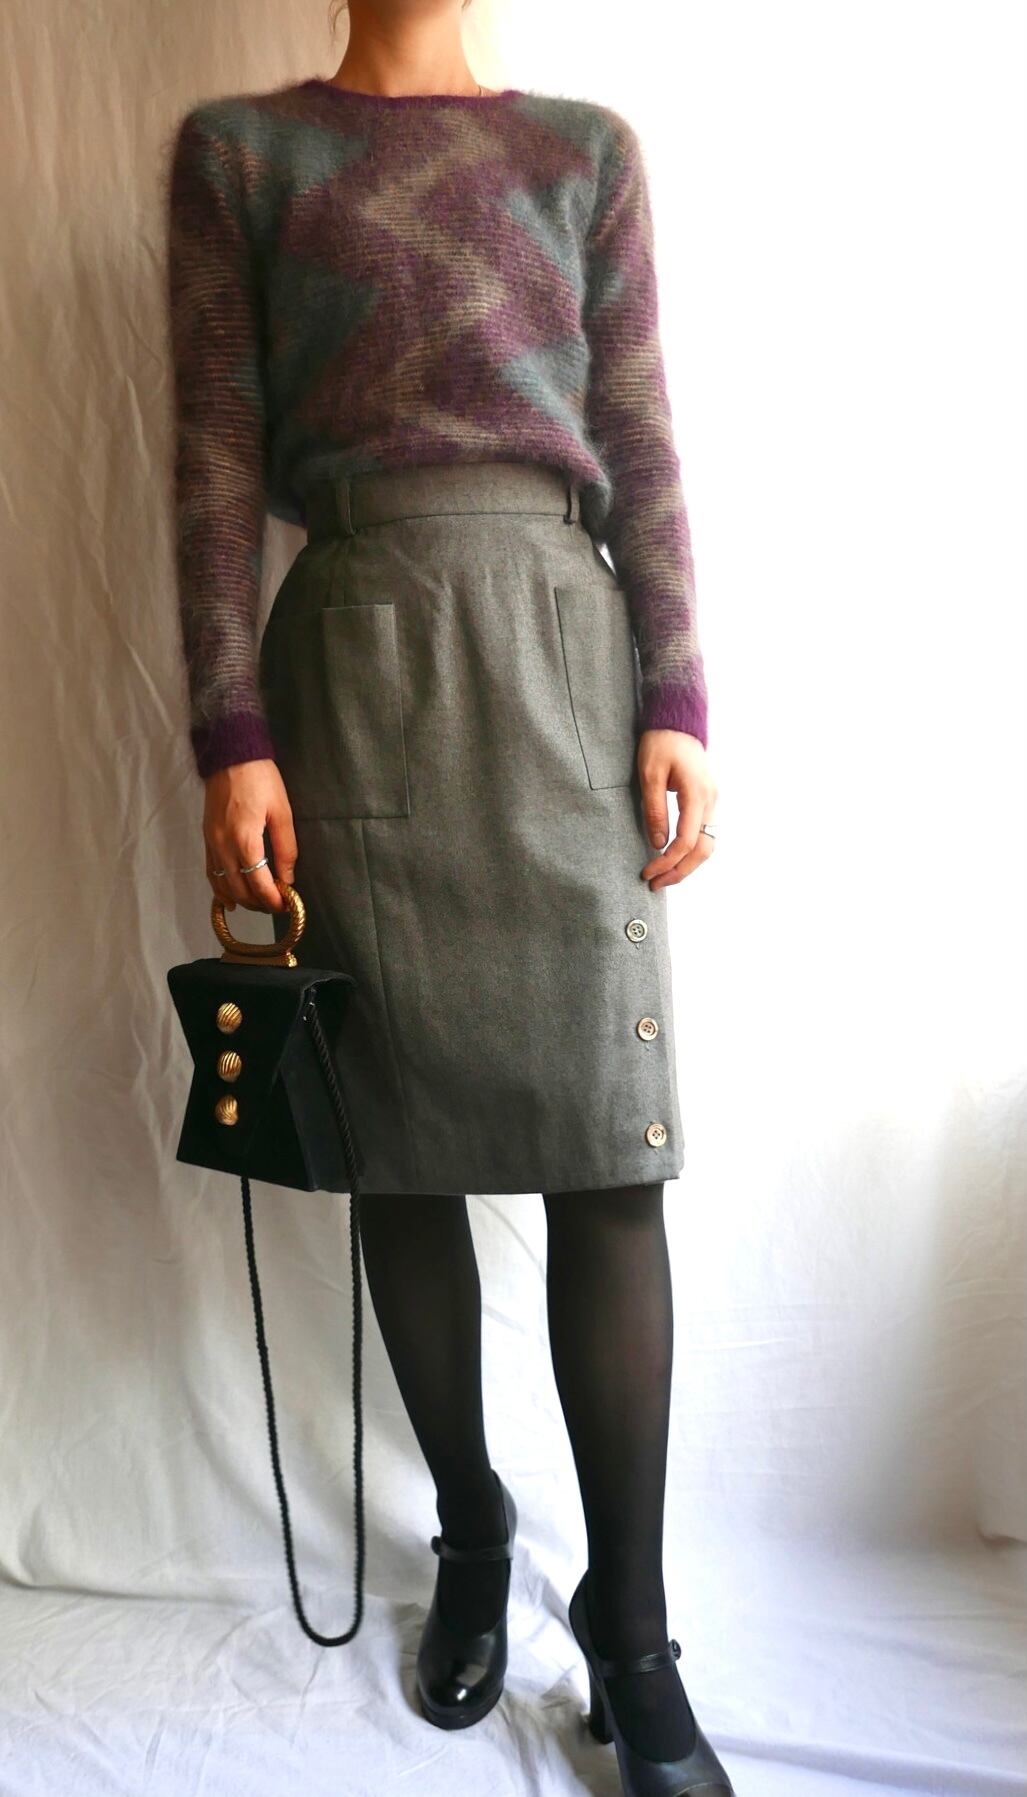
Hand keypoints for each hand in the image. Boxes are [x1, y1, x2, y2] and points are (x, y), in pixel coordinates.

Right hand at [202, 759, 297, 912]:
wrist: (230, 756)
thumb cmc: (260, 779)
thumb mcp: (282, 812)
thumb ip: (286, 849)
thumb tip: (287, 879)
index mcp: (244, 840)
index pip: (258, 884)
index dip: (273, 900)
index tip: (287, 905)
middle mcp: (223, 846)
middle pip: (239, 890)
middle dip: (259, 903)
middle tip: (277, 905)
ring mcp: (211, 843)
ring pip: (223, 885)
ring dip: (241, 899)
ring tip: (260, 903)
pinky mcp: (206, 838)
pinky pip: (211, 872)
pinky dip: (221, 889)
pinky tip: (231, 900)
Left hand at [637, 729, 716, 889]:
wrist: (677, 723)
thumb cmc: (660, 744)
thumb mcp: (649, 775)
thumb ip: (655, 810)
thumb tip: (657, 844)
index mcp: (697, 794)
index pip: (687, 840)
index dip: (668, 861)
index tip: (648, 872)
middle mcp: (710, 800)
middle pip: (703, 849)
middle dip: (680, 871)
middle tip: (656, 884)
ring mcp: (712, 801)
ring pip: (708, 844)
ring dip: (688, 864)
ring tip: (664, 876)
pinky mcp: (707, 801)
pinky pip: (705, 833)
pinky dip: (691, 851)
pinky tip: (674, 858)